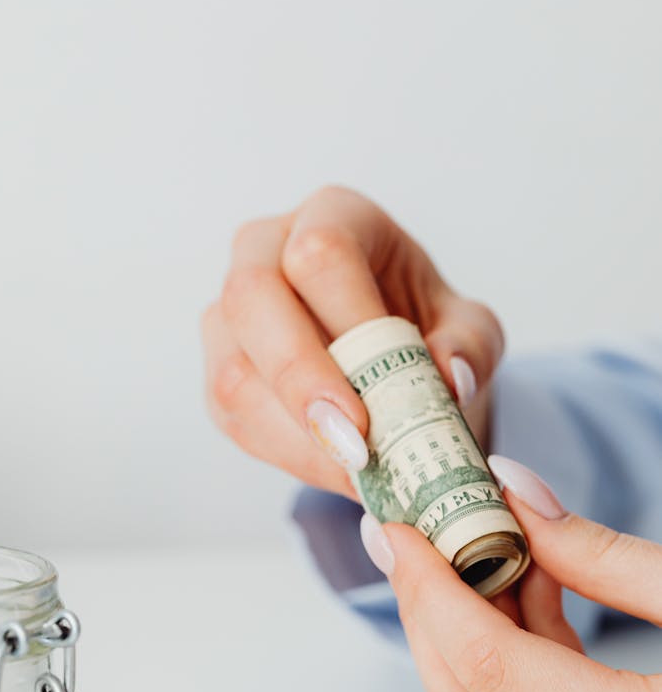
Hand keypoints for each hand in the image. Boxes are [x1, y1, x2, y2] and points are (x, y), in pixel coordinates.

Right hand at [202, 185, 503, 497]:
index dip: (345, 324)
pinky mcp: (221, 369)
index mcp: (333, 217)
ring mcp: (231, 311)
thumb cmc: (424, 330)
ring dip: (296, 436)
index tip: (377, 388)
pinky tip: (335, 471)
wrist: (394, 362)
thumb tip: (450, 377)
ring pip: (234, 371)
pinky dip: (287, 455)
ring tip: (358, 474)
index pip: (320, 253)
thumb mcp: (467, 330)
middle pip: (251, 297)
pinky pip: (234, 415)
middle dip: (300, 380)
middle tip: (352, 446)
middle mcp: (265, 251)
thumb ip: (469, 347)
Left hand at [360, 455, 661, 691]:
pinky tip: (532, 590)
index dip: (430, 591)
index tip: (399, 527)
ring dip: (469, 637)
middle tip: (409, 536)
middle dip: (426, 617)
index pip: (491, 669)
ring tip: (483, 547)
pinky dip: (517, 662)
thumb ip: (610, 557)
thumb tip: (515, 495)